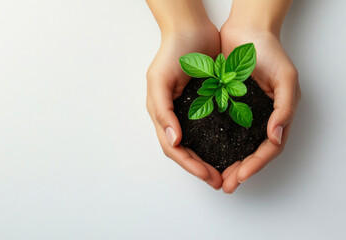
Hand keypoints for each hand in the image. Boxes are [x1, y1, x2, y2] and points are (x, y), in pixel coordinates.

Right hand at [146, 24, 222, 189]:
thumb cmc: (172, 52)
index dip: (190, 165)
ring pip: (198, 144)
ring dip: (209, 160)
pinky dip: (218, 143)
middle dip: (200, 169)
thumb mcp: (160, 80)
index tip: (208, 175)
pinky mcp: (206, 103)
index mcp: (162, 113)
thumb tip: (174, 140)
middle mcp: (175, 116)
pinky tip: (230, 149)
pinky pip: (211, 128)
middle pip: (185, 151)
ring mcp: (190, 111)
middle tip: (219, 181)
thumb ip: (163, 111)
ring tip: (225, 172)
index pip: (174, 148)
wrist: (192, 29)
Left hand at [219, 24, 300, 192]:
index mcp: (276, 116)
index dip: (256, 164)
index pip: (268, 148)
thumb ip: (284, 108)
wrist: (246, 31)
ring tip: (214, 176)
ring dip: (226, 163)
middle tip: (225, 185)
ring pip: (234, 145)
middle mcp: (259, 118)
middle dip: (239, 171)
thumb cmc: (269, 52)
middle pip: (250, 152)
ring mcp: (242, 113)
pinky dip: (215, 144)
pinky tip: (205, 153)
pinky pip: (221, 129)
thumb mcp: (286, 78)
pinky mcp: (225, 105)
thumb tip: (276, 138)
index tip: (240, 177)